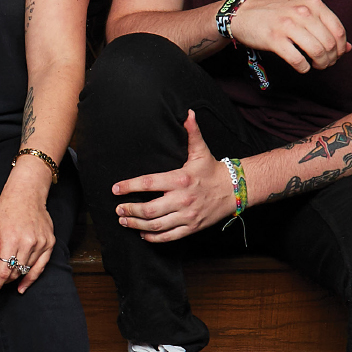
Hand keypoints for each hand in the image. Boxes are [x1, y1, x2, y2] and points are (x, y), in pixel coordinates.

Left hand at [0, 167, 56, 296]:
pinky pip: (41, 267)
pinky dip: (31, 277)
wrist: (26, 194)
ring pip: (26, 270)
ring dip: (14, 274)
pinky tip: (23, 285)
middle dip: (2, 279)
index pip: (3, 271)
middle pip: (14, 273)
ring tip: (5, 264)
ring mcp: (42, 243)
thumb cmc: (5, 209)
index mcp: (12, 239)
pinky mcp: (50, 243)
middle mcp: (29, 243)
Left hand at [113, 109, 236, 242]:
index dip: (129, 187)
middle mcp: (183, 199)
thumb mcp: (201, 151)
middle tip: (118, 208)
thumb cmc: (213, 170)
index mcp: (180, 179)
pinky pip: (169, 237)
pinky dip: (154, 238)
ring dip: (136, 225)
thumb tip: (187, 113)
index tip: (115, 189)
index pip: (149, 183)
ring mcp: (187, 216)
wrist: (235, 190)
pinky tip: (142, 234)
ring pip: (156, 225)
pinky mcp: (192, 228)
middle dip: (130, 210)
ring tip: (124, 220)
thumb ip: (192, 133)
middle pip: (149, 210)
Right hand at [228, 0, 348, 73]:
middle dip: (331, 59)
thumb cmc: (276, 15)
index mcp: (313, 4)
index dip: (340, 48)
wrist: (244, 14)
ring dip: (320, 64)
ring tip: (315, 66)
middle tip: (325, 64)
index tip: (335, 55)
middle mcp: (302, 12)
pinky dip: (304, 68)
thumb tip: (348, 48)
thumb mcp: (303, 13)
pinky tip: (302, 67)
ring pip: (316, 51)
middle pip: (329, 43)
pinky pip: (297, 59)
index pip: (338, 30)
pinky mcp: (274, 39)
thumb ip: (325, 28)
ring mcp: (288, 25)